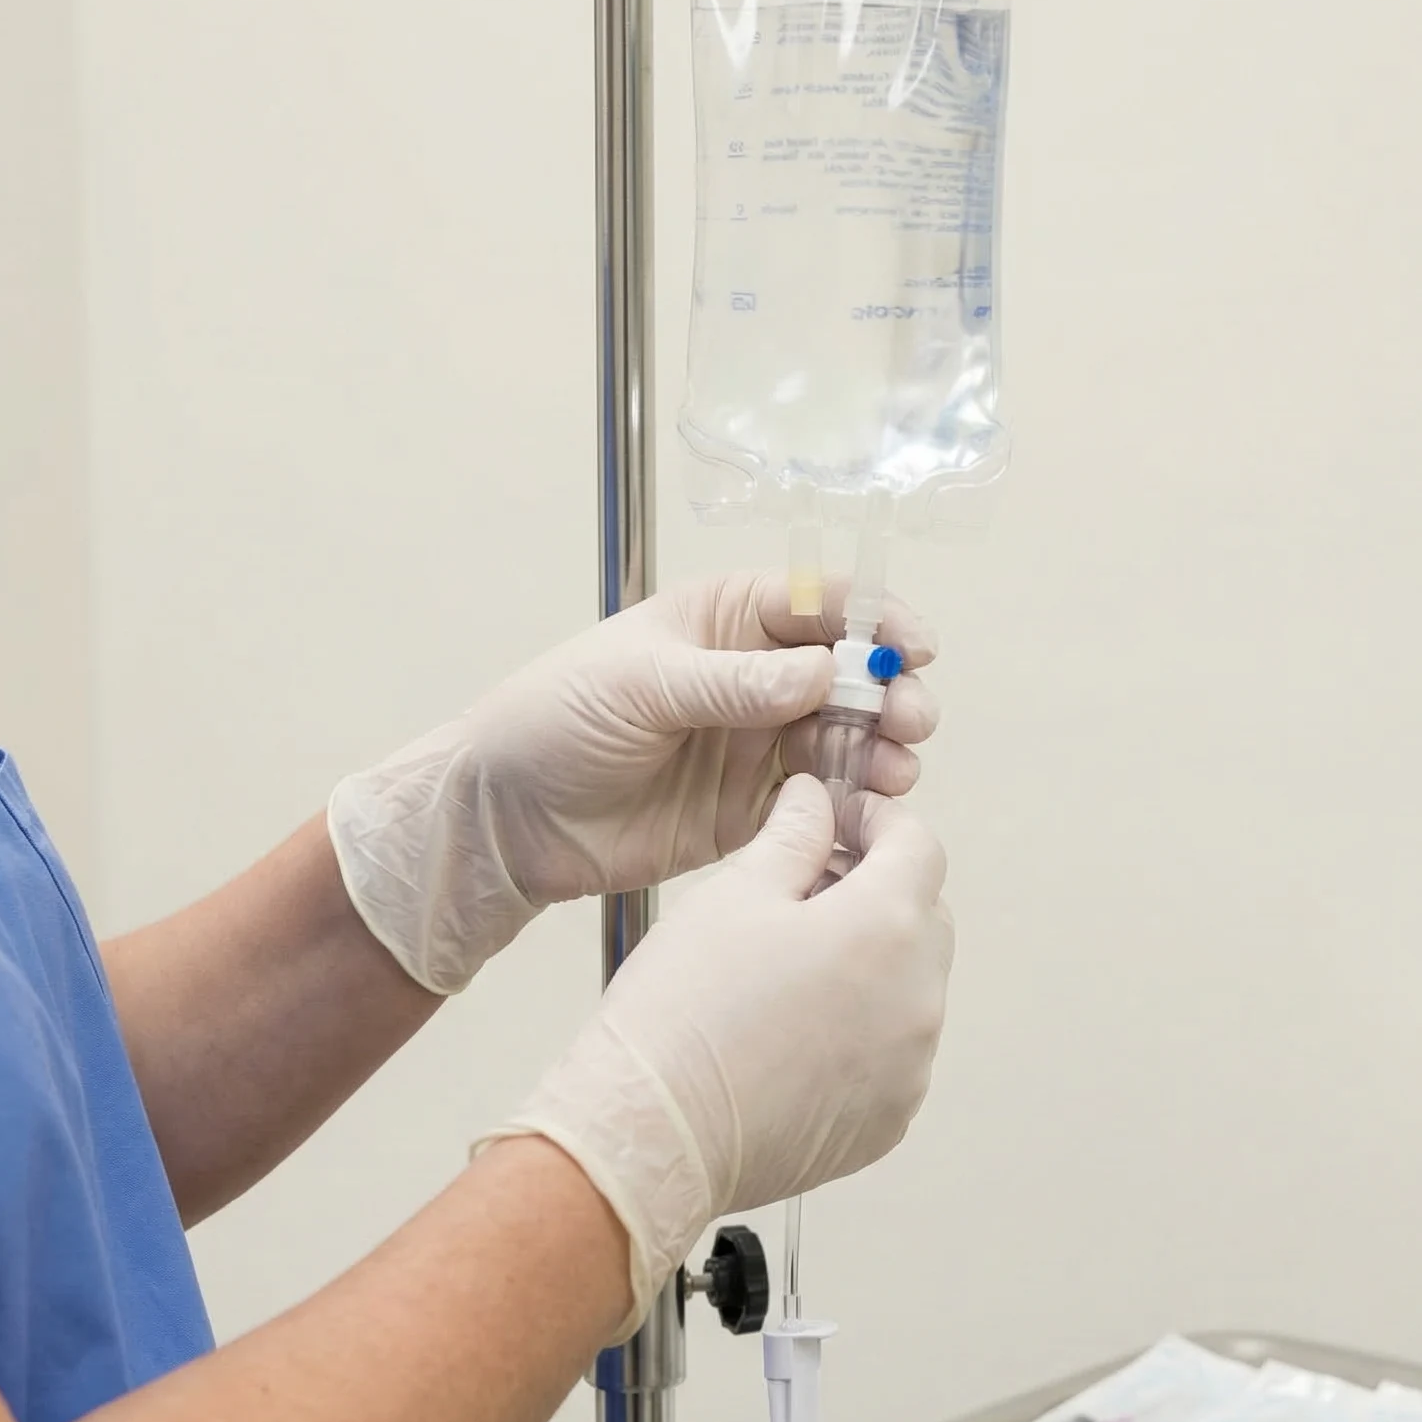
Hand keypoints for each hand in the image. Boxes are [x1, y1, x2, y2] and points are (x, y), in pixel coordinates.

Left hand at [327, 573, 937, 993]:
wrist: (507, 818)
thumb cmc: (554, 720)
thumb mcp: (641, 685)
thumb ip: (734, 682)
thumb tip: (822, 671)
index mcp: (724, 620)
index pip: (819, 603)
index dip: (876, 620)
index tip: (914, 648)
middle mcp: (753, 678)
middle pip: (847, 675)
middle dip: (888, 693)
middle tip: (910, 719)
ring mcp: (756, 745)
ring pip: (843, 740)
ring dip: (880, 751)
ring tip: (894, 771)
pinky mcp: (752, 811)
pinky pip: (819, 802)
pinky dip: (852, 805)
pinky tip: (868, 811)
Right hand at [486, 776, 953, 1330]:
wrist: (653, 1131)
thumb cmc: (682, 1015)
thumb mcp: (734, 894)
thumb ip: (794, 837)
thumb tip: (816, 806)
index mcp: (885, 928)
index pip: (919, 847)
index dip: (877, 823)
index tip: (840, 824)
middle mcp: (917, 999)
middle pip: (924, 918)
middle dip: (878, 894)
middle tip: (806, 894)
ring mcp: (909, 1067)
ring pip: (910, 989)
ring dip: (870, 968)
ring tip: (789, 974)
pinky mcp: (889, 1119)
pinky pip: (893, 1055)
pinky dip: (861, 1034)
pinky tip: (793, 1034)